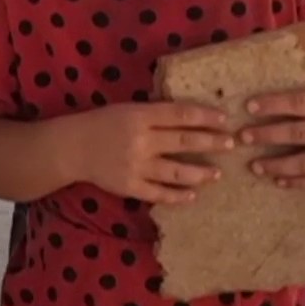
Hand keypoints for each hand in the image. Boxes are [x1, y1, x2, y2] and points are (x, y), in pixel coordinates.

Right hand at [61, 101, 234, 203]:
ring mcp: (136, 166)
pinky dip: (177, 196)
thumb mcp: (128, 109)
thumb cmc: (103, 123)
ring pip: (176, 172)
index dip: (205, 116)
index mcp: (140, 116)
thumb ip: (155, 114)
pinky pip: (159, 194)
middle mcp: (141, 141)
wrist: (73, 147)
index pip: (180, 115)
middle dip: (211, 143)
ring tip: (217, 174)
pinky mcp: (130, 187)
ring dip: (200, 174)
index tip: (225, 119)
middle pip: (184, 142)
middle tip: (231, 143)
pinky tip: (192, 195)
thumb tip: (190, 117)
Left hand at [241, 85, 304, 189]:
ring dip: (277, 164)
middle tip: (242, 137)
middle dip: (266, 135)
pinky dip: (297, 182)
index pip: (299, 103)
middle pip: (296, 133)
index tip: (249, 106)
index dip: (273, 104)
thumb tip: (289, 85)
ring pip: (304, 162)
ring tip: (255, 165)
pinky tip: (278, 180)